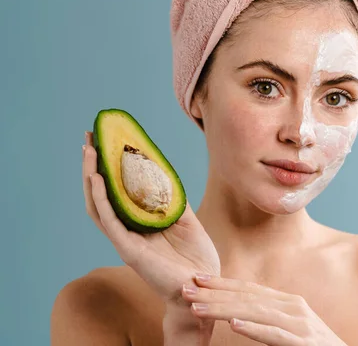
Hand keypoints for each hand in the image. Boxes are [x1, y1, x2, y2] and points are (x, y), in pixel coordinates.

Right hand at [82, 131, 220, 308]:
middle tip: (89, 138)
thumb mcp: (187, 220)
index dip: (110, 168)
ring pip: (99, 204)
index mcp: (141, 222)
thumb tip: (166, 176)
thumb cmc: (195, 256)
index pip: (118, 191)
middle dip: (93, 166)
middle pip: (102, 194)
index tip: (106, 141)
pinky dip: (102, 199)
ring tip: (89, 152)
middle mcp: (129, 229)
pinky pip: (110, 220)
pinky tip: (98, 179)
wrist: (203, 284)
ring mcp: (126, 238)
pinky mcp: (128, 249)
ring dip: (91, 177)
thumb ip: (174, 201)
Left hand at [179, 274, 347, 345]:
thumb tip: (237, 316)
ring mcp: (300, 325)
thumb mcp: (289, 328)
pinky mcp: (305, 344)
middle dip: (214, 292)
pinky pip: (276, 336)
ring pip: (256, 313)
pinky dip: (256, 329)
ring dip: (225, 309)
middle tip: (186, 288)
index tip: (196, 278)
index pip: (249, 289)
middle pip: (247, 297)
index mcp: (287, 303)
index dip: (222, 283)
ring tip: (199, 307)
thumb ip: (266, 319)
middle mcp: (293, 308)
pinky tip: (236, 325)